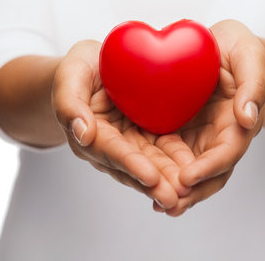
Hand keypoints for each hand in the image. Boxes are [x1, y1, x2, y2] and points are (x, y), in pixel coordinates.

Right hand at [51, 40, 191, 208]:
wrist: (95, 67)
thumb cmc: (81, 68)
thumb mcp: (71, 75)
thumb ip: (69, 103)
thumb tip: (83, 134)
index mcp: (90, 133)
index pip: (112, 150)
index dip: (131, 164)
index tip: (151, 177)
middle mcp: (110, 146)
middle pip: (134, 166)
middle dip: (155, 183)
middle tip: (175, 198)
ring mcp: (130, 144)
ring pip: (151, 165)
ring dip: (168, 180)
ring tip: (188, 194)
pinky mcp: (146, 138)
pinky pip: (163, 152)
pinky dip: (178, 164)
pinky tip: (195, 174)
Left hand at [153, 19, 264, 215]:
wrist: (222, 47)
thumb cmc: (240, 49)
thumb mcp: (250, 56)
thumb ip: (253, 84)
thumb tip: (248, 118)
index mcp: (240, 123)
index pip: (227, 153)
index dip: (209, 168)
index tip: (187, 178)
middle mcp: (220, 136)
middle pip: (209, 173)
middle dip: (191, 191)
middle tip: (168, 205)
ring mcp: (200, 136)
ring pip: (190, 171)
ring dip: (175, 189)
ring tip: (156, 203)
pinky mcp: (181, 131)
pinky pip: (171, 155)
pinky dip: (161, 170)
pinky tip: (143, 179)